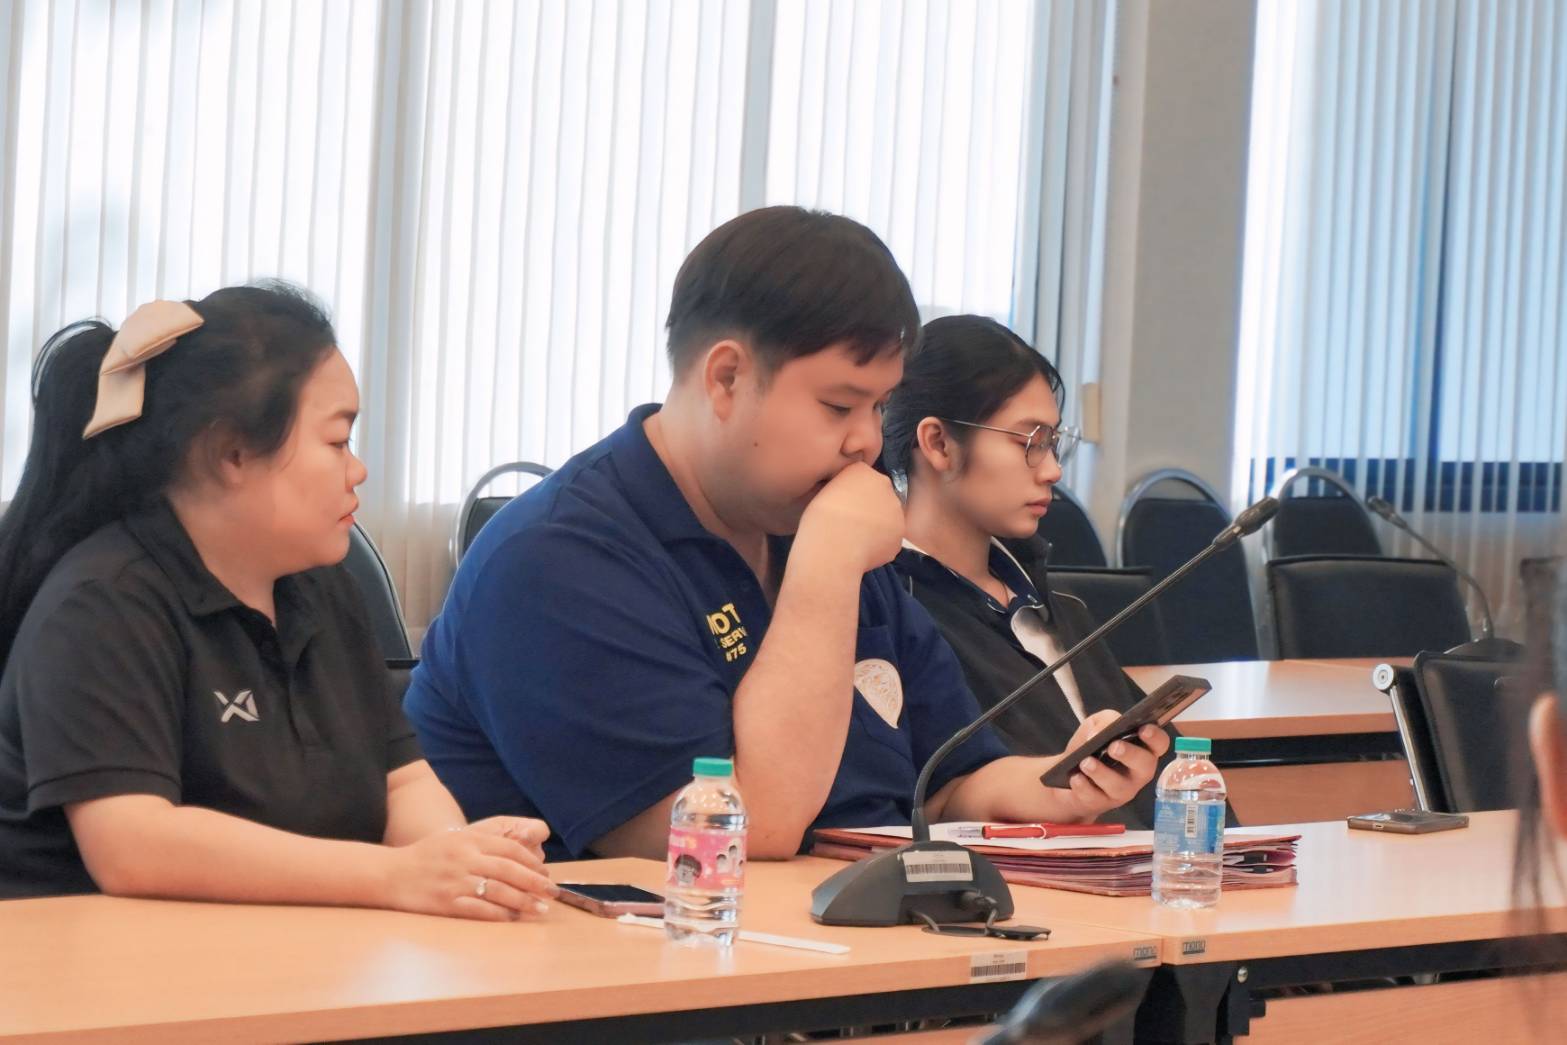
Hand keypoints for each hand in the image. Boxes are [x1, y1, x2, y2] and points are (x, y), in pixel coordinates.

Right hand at [382, 825, 557, 921]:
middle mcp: (465, 858)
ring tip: (539, 909)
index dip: (532, 862)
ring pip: (499, 891)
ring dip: (524, 902)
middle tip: (553, 893)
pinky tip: (512, 919)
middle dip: (536, 883)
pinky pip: (480, 910)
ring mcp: (456, 881)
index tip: (545, 874)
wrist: (391, 873)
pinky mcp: (446, 903)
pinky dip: (499, 915)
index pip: (511, 849)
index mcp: (470, 840)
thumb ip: (484, 841)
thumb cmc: (427, 856)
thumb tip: (520, 849)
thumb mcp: (455, 838)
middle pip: (510, 870)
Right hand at [796, 462, 904, 573]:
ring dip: (875, 525)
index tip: (841, 504)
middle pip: (878, 494)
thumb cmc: (820, 519)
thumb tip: (841, 497)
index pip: (860, 477)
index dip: (850, 492)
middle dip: (868, 506)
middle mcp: (884, 484)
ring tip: (855, 538)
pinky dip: (879, 543)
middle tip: (849, 522)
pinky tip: (863, 548)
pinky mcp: (899, 533)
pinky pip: (889, 537)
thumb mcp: (821, 491)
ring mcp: (896, 509)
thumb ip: (839, 488)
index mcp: (862, 470)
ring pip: (886, 516)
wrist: (833, 548)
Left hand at [1048, 711, 1171, 818]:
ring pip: (1118, 786)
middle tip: (1114, 747)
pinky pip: (1094, 797)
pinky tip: (1076, 778)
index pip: (1159, 744)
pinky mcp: (1101, 802)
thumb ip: (1104, 721)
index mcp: (1143, 749)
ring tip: (1086, 762)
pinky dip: (1083, 786)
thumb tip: (1098, 734)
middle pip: (1145, 766)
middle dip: (1131, 755)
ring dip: (1101, 773)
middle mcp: (1137, 772)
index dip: (1155, 737)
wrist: (1069, 772)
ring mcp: (1121, 790)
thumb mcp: (1097, 724)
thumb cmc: (1093, 746)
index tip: (1144, 729)